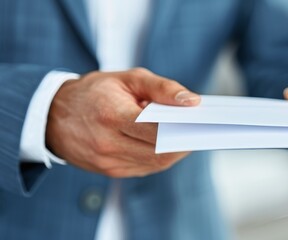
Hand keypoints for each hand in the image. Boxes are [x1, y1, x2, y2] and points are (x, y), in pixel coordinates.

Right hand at [46, 68, 200, 177]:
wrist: (54, 115)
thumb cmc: (96, 92)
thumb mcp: (128, 78)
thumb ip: (163, 88)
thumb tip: (193, 102)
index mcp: (111, 115)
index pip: (157, 129)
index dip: (183, 128)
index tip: (202, 122)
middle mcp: (107, 143)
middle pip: (160, 151)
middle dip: (185, 141)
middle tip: (201, 129)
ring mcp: (107, 162)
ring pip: (156, 163)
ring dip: (176, 151)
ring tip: (187, 135)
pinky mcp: (109, 172)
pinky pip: (145, 168)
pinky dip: (161, 157)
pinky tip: (168, 144)